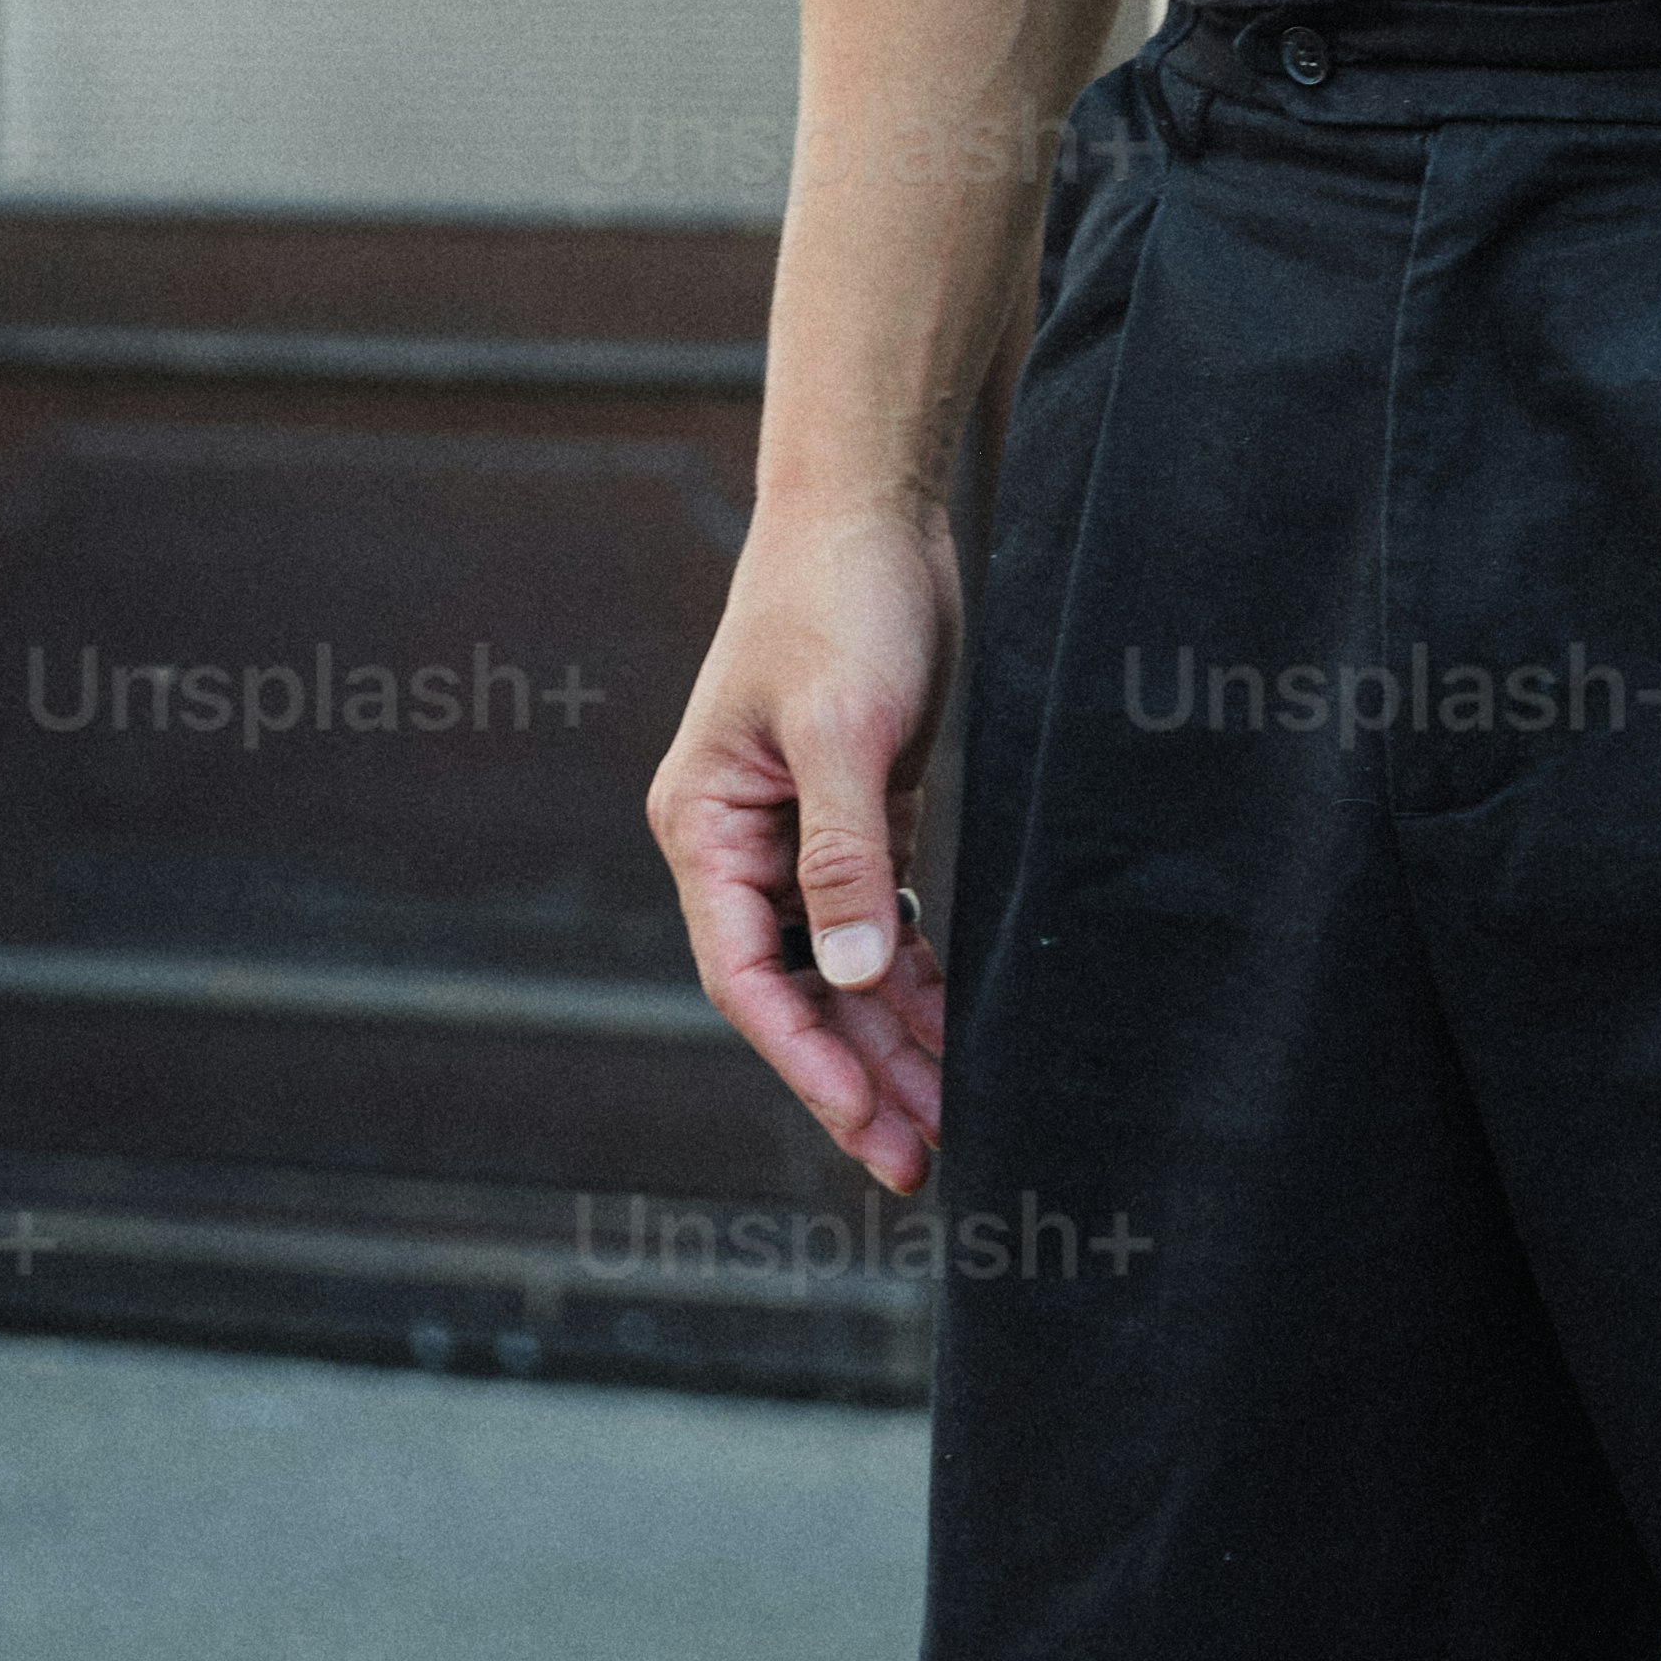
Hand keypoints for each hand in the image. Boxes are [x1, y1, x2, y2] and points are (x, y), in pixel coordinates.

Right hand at [650, 497, 960, 1196]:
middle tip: (923, 1158)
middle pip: (797, 990)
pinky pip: (877, 918)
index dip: (807, 1061)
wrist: (874, 503)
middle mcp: (743, 843)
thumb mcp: (845, 726)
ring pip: (840, 965)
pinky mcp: (858, 806)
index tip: (867, 1127)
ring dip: (888, 1038)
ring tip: (949, 1117)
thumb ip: (845, 851)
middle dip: (856, 1075)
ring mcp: (798, 829)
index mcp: (708, 829)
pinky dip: (911, 972)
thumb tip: (853, 977)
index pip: (749, 978)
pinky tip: (952, 1023)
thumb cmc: (843, 599)